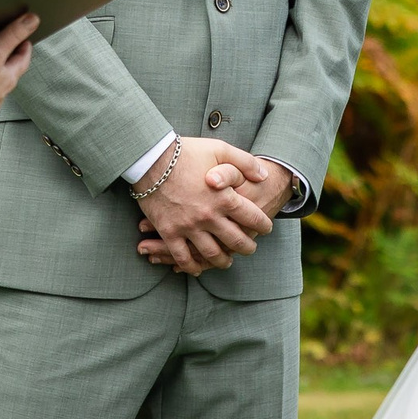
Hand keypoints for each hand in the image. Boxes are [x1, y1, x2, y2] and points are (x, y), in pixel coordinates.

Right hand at [133, 137, 270, 275]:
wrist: (151, 158)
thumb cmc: (187, 152)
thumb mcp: (221, 150)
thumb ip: (245, 163)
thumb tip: (264, 175)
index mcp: (225, 198)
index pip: (253, 218)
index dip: (263, 225)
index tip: (266, 227)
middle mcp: (209, 216)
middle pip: (236, 241)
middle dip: (247, 247)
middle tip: (250, 248)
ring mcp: (188, 226)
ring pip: (211, 253)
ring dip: (223, 261)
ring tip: (228, 261)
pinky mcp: (169, 232)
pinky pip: (182, 256)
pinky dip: (191, 266)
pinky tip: (198, 268)